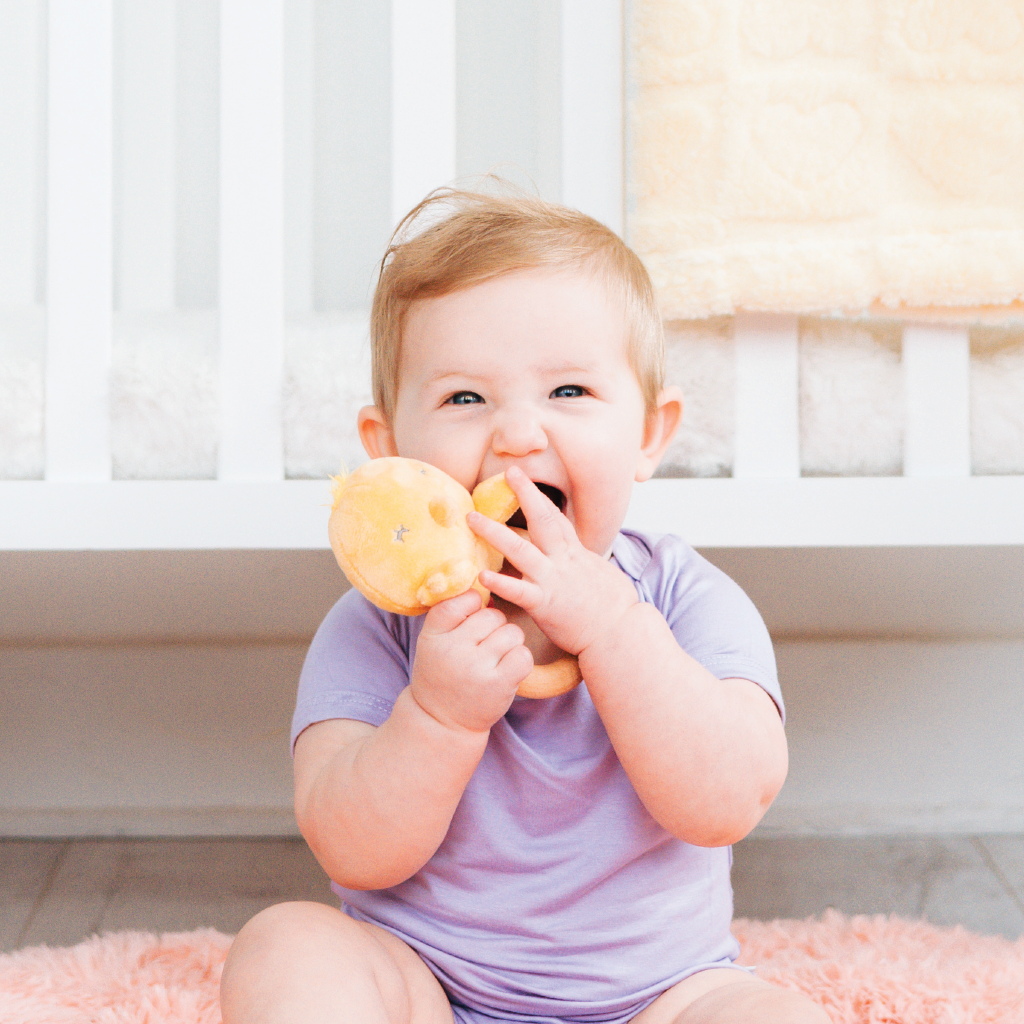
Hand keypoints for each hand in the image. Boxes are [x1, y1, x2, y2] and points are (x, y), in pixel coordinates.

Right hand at [409, 589, 532, 734]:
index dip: (474, 605)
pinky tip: (506, 670)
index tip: (469, 623)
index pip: (463, 599)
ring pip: (512, 632)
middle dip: (494, 627)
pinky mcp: (498, 684)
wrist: (441, 721)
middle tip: (482, 648)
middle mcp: (453, 649)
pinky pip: (523, 654)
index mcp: (434, 635)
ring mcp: (477, 667)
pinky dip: (519, 660)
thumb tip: (482, 583)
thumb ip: (451, 612)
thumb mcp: (434, 641)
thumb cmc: (442, 673)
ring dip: (509, 644)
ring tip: (494, 660)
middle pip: (493, 615)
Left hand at [468, 467, 637, 657]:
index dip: (538, 497)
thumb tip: (579, 558)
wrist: (621, 633)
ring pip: (520, 549)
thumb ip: (583, 564)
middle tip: (508, 472)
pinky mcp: (545, 604)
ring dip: (494, 532)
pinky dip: (499, 582)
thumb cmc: (616, 609)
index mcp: (576, 553)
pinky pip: (518, 590)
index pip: (556, 518)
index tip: (521, 478)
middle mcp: (563, 560)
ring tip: (472, 518)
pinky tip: (480, 575)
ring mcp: (553, 580)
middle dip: (525, 493)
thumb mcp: (601, 575)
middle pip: (542, 518)